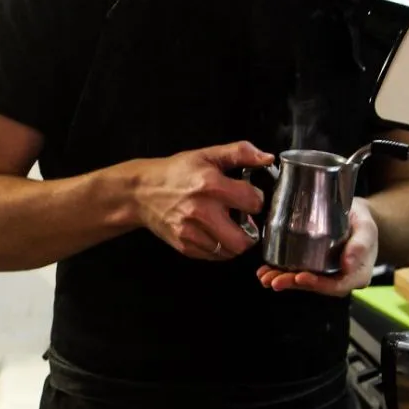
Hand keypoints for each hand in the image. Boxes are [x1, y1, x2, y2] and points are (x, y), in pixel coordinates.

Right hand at [130, 140, 273, 260]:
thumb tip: (268, 157)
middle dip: (251, 231)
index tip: (248, 197)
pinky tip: (214, 233)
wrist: (141, 192)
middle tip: (245, 222)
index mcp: (211, 184)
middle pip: (244, 239)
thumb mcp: (207, 155)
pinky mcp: (184, 245)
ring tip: (229, 228)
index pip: (254, 202)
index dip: (256, 200)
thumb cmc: (176, 172)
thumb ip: (240, 152)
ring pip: (230, 251)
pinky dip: (219, 248)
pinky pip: (213, 256)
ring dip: (235, 242)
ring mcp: (191, 231)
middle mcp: (202, 211)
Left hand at [257, 199, 377, 295]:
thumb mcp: (367, 228)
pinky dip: (280, 272)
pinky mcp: (313, 267)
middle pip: (316, 286)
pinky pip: (297, 272)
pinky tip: (265, 271)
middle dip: (293, 284)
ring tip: (265, 277)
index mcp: (357, 274)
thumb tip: (348, 264)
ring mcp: (325, 274)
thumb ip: (360, 244)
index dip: (318, 284)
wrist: (355, 216)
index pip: (337, 286)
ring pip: (303, 281)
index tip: (300, 277)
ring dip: (283, 280)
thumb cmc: (363, 222)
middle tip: (274, 280)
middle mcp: (340, 278)